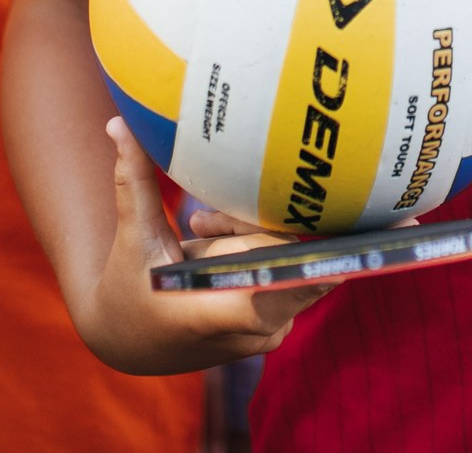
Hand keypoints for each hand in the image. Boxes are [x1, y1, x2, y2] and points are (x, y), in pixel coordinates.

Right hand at [76, 118, 334, 374]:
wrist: (127, 345)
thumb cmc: (127, 293)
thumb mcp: (132, 239)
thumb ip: (133, 182)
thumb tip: (119, 124)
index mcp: (224, 312)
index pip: (290, 285)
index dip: (324, 259)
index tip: (352, 231)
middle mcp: (257, 329)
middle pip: (291, 258)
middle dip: (260, 225)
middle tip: (207, 216)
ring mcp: (269, 332)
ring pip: (288, 262)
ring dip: (249, 235)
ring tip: (196, 229)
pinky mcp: (274, 327)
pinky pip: (283, 273)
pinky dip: (251, 249)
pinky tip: (205, 239)